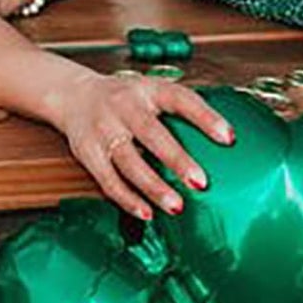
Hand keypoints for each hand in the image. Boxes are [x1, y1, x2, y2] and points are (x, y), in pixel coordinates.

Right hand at [49, 68, 234, 221]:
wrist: (74, 95)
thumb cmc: (125, 98)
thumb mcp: (152, 91)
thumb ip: (180, 110)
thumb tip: (225, 138)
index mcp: (148, 89)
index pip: (180, 98)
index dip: (206, 117)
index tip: (229, 138)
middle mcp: (125, 106)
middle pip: (152, 134)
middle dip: (177, 160)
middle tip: (201, 183)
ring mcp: (104, 129)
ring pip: (129, 162)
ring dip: (153, 187)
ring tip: (176, 207)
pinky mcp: (88, 152)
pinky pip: (108, 180)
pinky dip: (128, 199)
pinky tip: (146, 213)